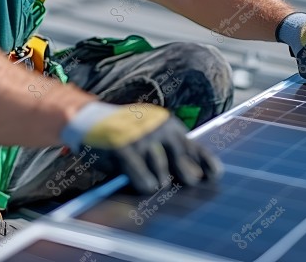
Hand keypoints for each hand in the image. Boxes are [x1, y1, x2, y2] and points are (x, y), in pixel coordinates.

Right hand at [61, 101, 222, 193]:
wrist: (90, 119)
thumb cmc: (126, 132)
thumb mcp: (153, 134)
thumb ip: (173, 150)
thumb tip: (198, 176)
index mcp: (168, 124)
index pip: (193, 145)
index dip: (206, 162)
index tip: (215, 175)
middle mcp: (157, 128)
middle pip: (182, 161)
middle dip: (186, 176)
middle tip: (187, 184)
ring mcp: (140, 137)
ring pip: (161, 172)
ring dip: (160, 182)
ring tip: (154, 183)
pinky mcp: (122, 148)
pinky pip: (140, 174)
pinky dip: (145, 183)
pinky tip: (148, 187)